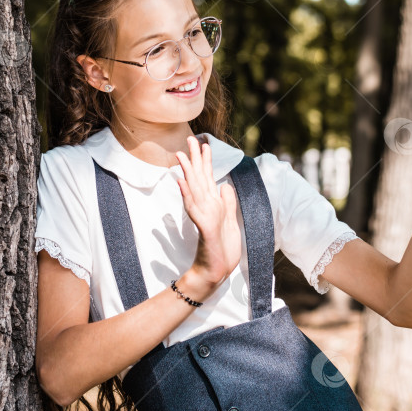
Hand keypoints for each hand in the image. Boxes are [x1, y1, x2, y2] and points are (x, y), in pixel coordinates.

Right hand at [175, 136, 241, 286]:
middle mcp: (206, 207)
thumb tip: (224, 185)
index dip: (206, 161)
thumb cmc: (222, 248)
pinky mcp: (204, 227)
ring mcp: (203, 216)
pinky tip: (181, 182)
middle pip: (199, 178)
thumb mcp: (230, 221)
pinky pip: (195, 209)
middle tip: (190, 139)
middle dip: (195, 159)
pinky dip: (187, 195)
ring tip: (181, 155)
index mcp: (213, 204)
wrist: (217, 271)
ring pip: (194, 189)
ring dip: (187, 172)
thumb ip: (227, 203)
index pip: (208, 178)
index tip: (205, 143)